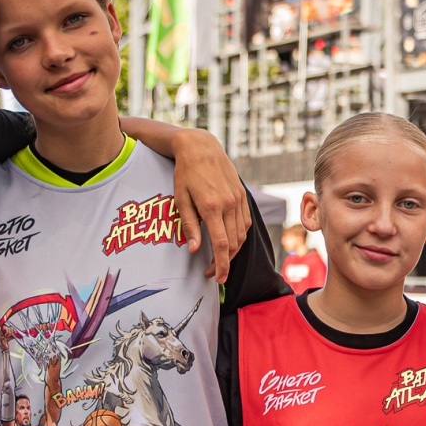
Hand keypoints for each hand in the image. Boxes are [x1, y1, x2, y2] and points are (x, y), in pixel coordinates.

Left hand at [165, 127, 251, 281]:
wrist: (201, 147)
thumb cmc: (185, 173)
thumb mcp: (180, 198)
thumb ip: (189, 225)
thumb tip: (195, 250)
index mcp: (212, 207)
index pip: (221, 245)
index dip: (220, 265)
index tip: (216, 278)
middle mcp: (229, 204)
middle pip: (234, 243)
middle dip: (225, 263)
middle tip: (212, 273)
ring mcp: (238, 199)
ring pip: (242, 234)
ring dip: (233, 251)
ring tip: (219, 260)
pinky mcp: (242, 195)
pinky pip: (245, 222)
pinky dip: (240, 236)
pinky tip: (230, 241)